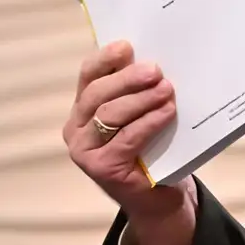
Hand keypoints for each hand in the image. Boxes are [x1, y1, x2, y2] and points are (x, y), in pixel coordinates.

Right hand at [63, 40, 195, 244]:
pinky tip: (168, 112)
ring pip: (110, 114)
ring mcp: (85, 150)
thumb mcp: (144, 115)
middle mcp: (76, 128)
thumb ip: (141, 91)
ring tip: (167, 89)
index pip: (89, 76)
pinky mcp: (101, 168)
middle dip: (128, 79)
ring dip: (141, 99)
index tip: (127, 46)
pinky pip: (126, 138)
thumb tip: (156, 60)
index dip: (106, 59)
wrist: (159, 197)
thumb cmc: (153, 150)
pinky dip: (149, 122)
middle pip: (98, 93)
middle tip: (155, 69)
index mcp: (84, 108)